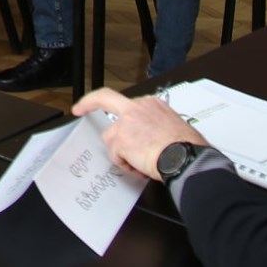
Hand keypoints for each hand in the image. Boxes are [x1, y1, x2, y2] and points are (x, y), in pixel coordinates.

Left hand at [72, 89, 205, 179]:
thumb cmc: (188, 148)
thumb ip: (156, 127)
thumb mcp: (174, 128)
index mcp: (152, 104)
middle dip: (88, 103)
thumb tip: (152, 139)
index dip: (113, 104)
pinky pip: (115, 155)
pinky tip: (140, 166)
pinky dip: (125, 164)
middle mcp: (138, 107)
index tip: (104, 104)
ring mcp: (126, 121)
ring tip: (141, 162)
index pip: (128, 101)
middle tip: (79, 109)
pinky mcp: (120, 138)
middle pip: (105, 99)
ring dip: (122, 153)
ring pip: (111, 138)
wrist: (186, 157)